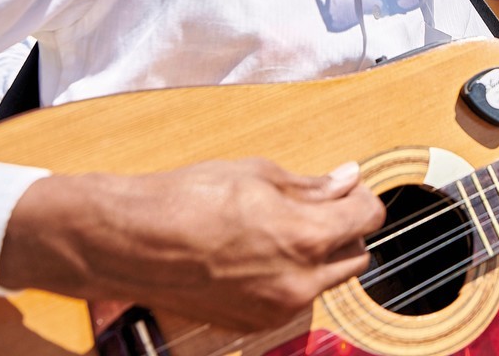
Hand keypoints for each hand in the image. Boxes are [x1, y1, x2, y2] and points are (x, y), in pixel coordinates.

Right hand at [0, 158, 385, 330]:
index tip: (349, 188)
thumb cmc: (187, 200)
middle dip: (345, 228)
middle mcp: (299, 281)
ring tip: (282, 228)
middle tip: (319, 205)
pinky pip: (293, 299)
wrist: (129, 242)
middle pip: (356, 254)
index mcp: (306, 238)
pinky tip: (260, 253)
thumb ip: (313, 185)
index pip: (369, 218)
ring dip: (320, 256)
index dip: (362, 197)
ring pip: (326, 281)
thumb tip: (346, 179)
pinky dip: (291, 277)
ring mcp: (277, 308)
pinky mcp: (253, 323)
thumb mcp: (259, 175)